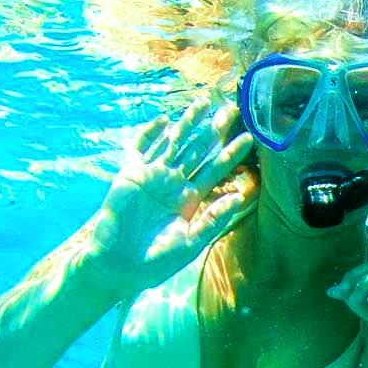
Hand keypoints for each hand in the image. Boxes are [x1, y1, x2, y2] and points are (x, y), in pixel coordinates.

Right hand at [89, 98, 257, 293]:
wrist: (118, 265)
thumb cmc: (155, 261)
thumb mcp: (191, 241)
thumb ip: (214, 218)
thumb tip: (240, 196)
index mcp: (190, 199)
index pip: (215, 170)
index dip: (231, 153)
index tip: (249, 137)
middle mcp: (173, 183)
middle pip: (198, 150)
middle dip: (213, 130)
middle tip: (231, 109)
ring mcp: (152, 176)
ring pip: (174, 142)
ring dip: (188, 123)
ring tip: (203, 102)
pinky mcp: (130, 174)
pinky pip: (140, 148)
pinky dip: (150, 134)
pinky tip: (164, 120)